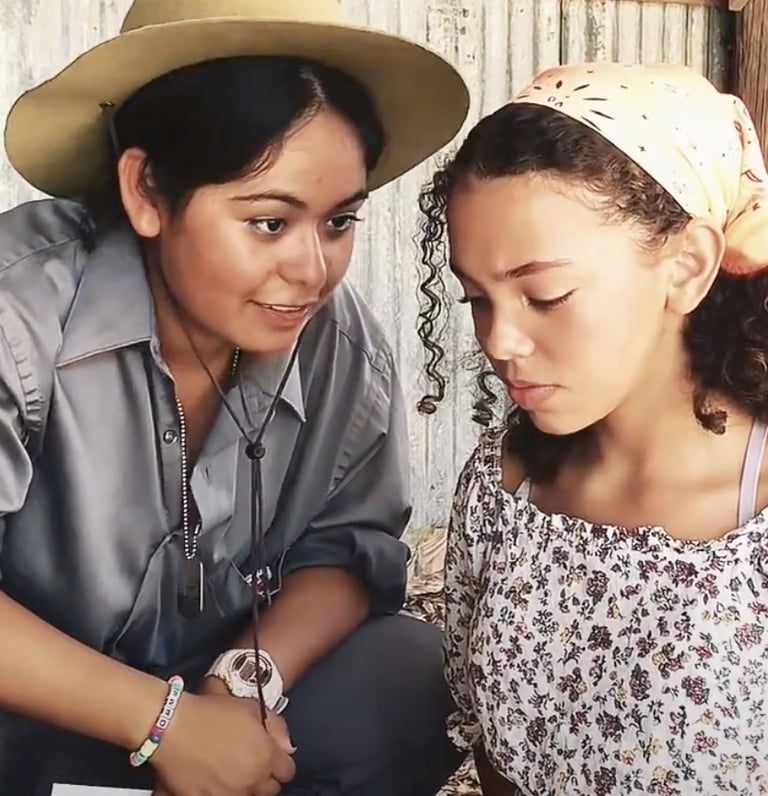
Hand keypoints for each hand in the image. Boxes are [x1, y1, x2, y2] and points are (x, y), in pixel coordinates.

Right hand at [150, 691, 295, 795]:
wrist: (173, 727)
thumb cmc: (211, 713)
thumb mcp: (251, 708)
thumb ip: (277, 728)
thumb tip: (287, 746)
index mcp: (266, 757)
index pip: (287, 771)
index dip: (279, 762)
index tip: (270, 756)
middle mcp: (251, 781)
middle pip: (270, 789)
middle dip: (263, 776)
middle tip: (249, 762)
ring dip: (245, 788)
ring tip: (230, 772)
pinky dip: (222, 793)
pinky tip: (215, 781)